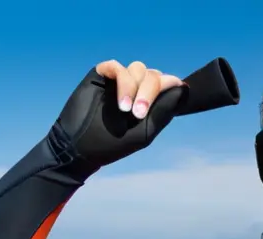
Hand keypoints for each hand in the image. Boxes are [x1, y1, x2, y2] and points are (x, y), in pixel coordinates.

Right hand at [50, 59, 188, 170]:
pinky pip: (117, 66)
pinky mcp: (102, 75)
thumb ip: (162, 111)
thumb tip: (182, 88)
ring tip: (125, 110)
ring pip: (138, 68)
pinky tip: (120, 102)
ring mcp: (120, 80)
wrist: (80, 148)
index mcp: (151, 102)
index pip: (169, 84)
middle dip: (150, 91)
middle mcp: (138, 88)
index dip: (173, 85)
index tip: (177, 92)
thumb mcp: (144, 132)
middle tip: (138, 113)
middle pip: (155, 75)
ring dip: (135, 87)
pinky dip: (123, 81)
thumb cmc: (112, 144)